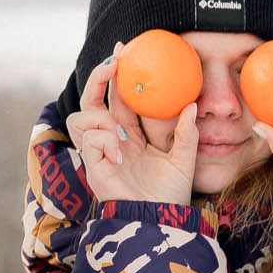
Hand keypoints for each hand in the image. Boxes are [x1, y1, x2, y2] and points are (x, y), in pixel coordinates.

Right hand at [63, 45, 198, 204]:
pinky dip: (105, 140)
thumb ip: (186, 132)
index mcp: (131, 135)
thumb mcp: (184, 159)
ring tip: (119, 129)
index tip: (123, 50)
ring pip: (80, 117)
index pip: (118, 98)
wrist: (162, 222)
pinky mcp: (92, 167)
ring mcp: (99, 154)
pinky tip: (120, 154)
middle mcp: (111, 141)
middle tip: (113, 64)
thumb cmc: (171, 195)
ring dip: (100, 115)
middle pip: (92, 100)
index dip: (117, 74)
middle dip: (97, 78)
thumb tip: (192, 103)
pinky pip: (89, 139)